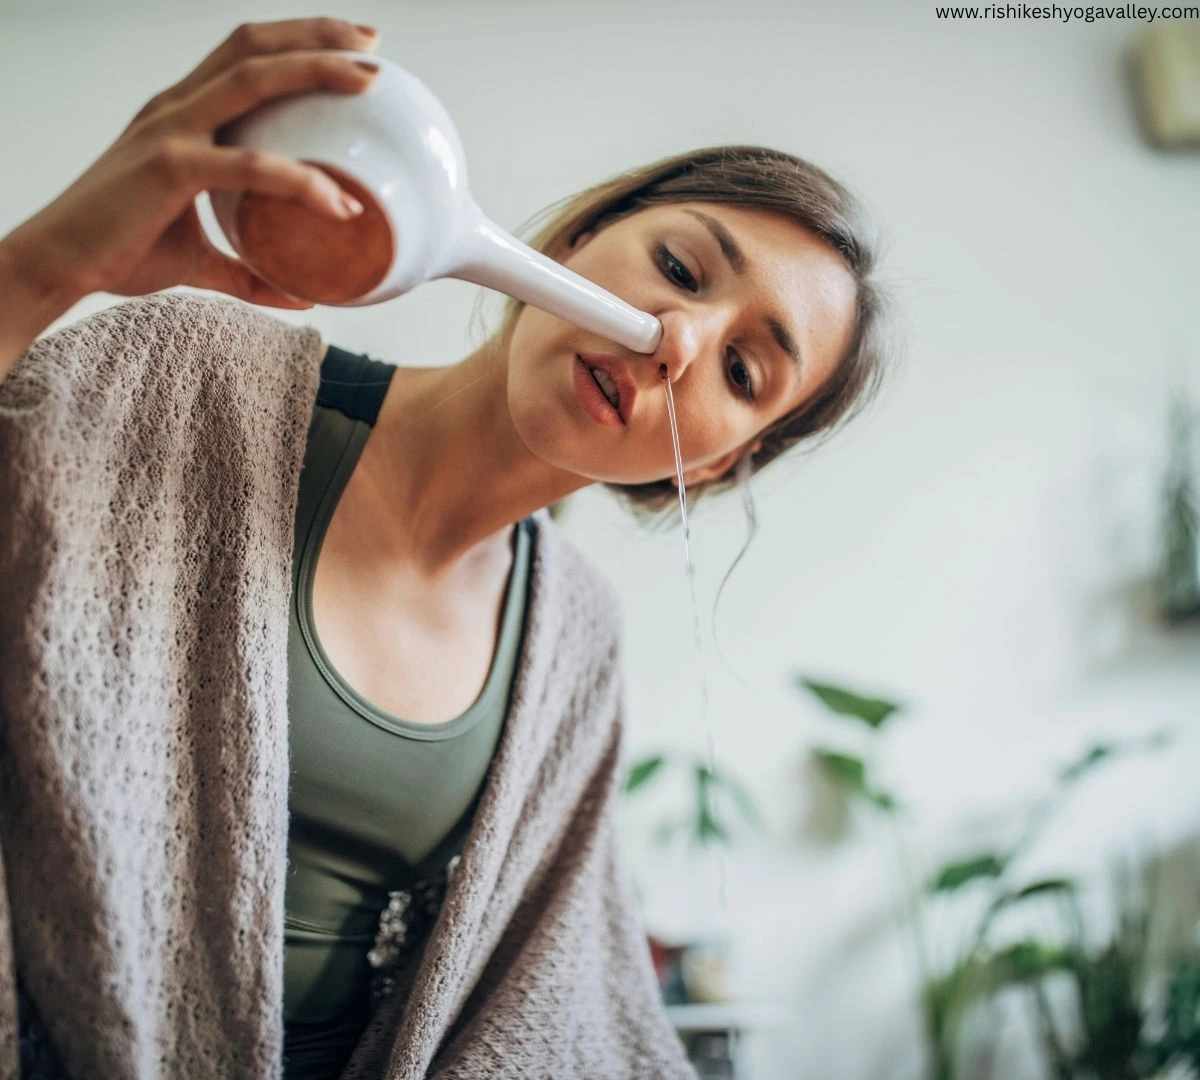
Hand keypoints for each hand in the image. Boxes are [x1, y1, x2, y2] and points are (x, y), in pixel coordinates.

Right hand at [3, 17, 382, 310]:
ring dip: (314, 70)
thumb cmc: (120, 252)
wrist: (58, 265)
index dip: (296, 42)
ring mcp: (171, 130)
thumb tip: (300, 294)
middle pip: (252, 46)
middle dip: (316, 35)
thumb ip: (250, 272)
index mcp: (182, 115)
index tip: (352, 48)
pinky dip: (301, 180)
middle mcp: (176, 107)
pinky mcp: (170, 167)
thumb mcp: (198, 261)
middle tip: (374, 44)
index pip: (243, 57)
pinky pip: (250, 165)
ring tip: (368, 80)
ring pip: (252, 78)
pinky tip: (340, 204)